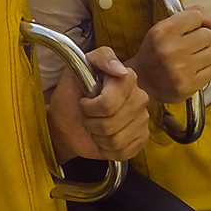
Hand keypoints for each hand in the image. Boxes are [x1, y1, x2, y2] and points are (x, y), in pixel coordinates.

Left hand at [47, 46, 150, 162]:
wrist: (68, 124)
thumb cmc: (71, 97)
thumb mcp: (75, 70)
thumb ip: (98, 59)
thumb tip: (121, 69)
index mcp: (126, 78)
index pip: (109, 102)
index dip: (91, 106)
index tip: (84, 101)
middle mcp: (140, 97)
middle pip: (112, 122)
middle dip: (92, 122)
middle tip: (87, 116)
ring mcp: (143, 119)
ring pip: (117, 140)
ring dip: (98, 137)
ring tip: (94, 128)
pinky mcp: (141, 139)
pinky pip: (124, 152)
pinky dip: (106, 150)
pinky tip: (102, 140)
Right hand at [128, 6, 210, 103]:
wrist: (143, 82)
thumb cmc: (155, 52)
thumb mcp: (163, 28)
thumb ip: (188, 15)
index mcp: (162, 32)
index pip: (196, 16)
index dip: (196, 22)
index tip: (190, 30)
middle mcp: (170, 50)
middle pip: (207, 35)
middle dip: (201, 40)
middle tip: (189, 47)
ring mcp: (180, 69)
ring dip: (204, 56)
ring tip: (190, 60)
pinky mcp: (188, 85)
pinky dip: (204, 70)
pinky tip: (192, 71)